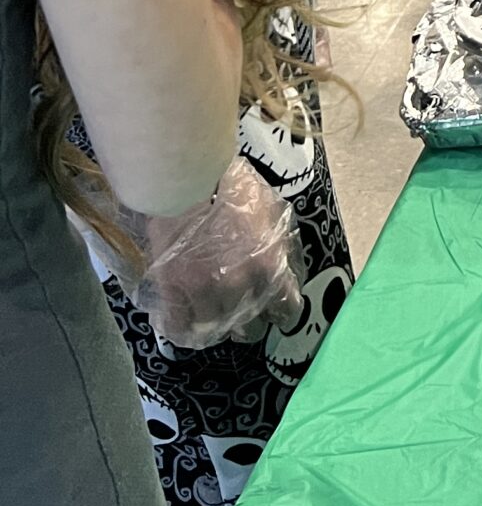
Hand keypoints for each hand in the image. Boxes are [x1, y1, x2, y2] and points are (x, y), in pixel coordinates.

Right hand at [128, 157, 303, 352]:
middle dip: (247, 321)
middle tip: (240, 312)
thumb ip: (277, 245)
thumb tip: (281, 267)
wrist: (188, 177)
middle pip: (249, 327)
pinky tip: (184, 324)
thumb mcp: (271, 212)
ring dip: (214, 325)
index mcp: (269, 266)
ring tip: (211, 316)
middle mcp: (240, 285)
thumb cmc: (233, 186)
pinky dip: (182, 328)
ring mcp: (203, 290)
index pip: (285, 309)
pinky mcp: (172, 289)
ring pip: (214, 329)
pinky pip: (179, 326)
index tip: (273, 312)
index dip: (279, 312)